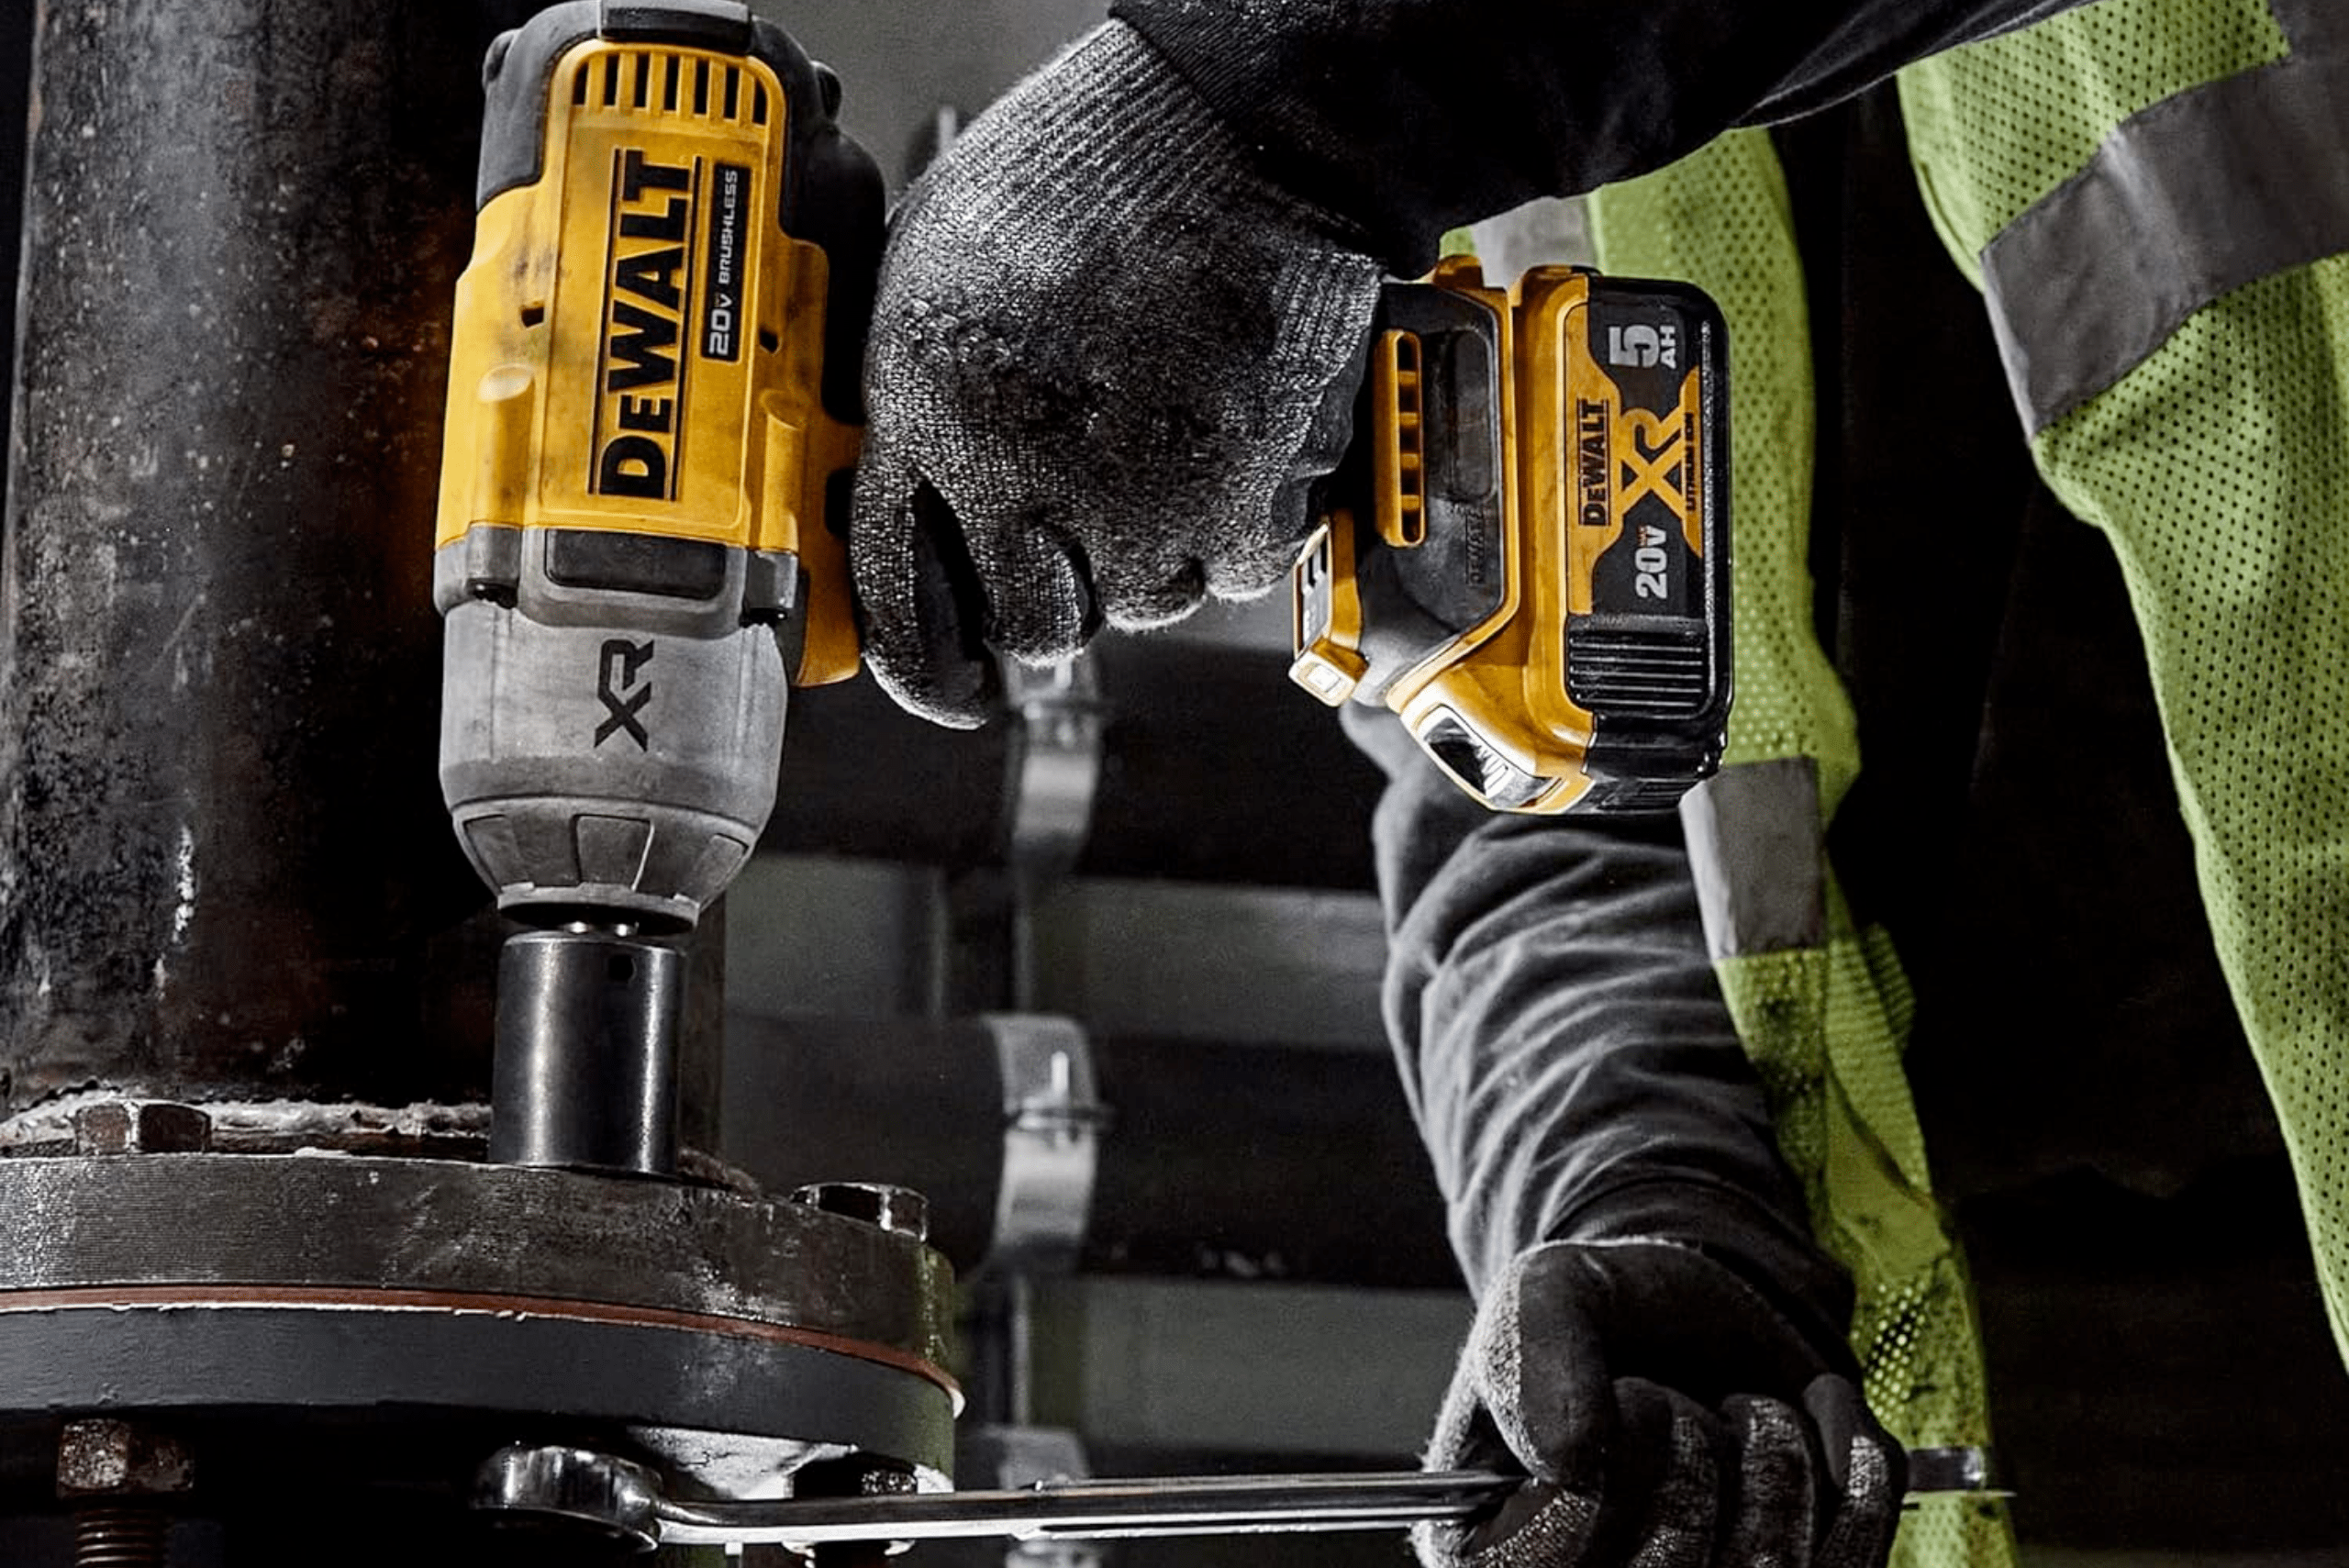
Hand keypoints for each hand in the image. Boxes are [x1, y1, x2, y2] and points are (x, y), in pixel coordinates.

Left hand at [849, 20, 1380, 726]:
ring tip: (1164, 440)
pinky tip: (1224, 434)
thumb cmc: (1093, 165)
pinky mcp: (1240, 503)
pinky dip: (1238, 521)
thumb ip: (914, 384)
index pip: (896, 589)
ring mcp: (1134, 497)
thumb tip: (906, 480)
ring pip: (1138, 605)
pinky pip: (1232, 571)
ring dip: (1152, 548)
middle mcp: (1018, 468)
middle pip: (1031, 624)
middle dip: (1057, 590)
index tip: (947, 688)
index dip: (922, 658)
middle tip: (1087, 529)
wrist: (1241, 130)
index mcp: (925, 406)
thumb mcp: (936, 259)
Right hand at [1419, 1240, 1903, 1567]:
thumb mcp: (1544, 1295)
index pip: (1546, 1560)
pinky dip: (1854, 1459)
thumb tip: (1571, 1457)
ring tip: (1746, 1407)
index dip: (1602, 1469)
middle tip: (1683, 1395)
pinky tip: (1818, 1412)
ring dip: (1772, 1452)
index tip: (1625, 1392)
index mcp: (1498, 1545)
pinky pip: (1859, 1549)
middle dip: (1692, 1447)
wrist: (1704, 1305)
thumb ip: (1533, 1361)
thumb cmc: (1606, 1314)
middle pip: (1670, 1567)